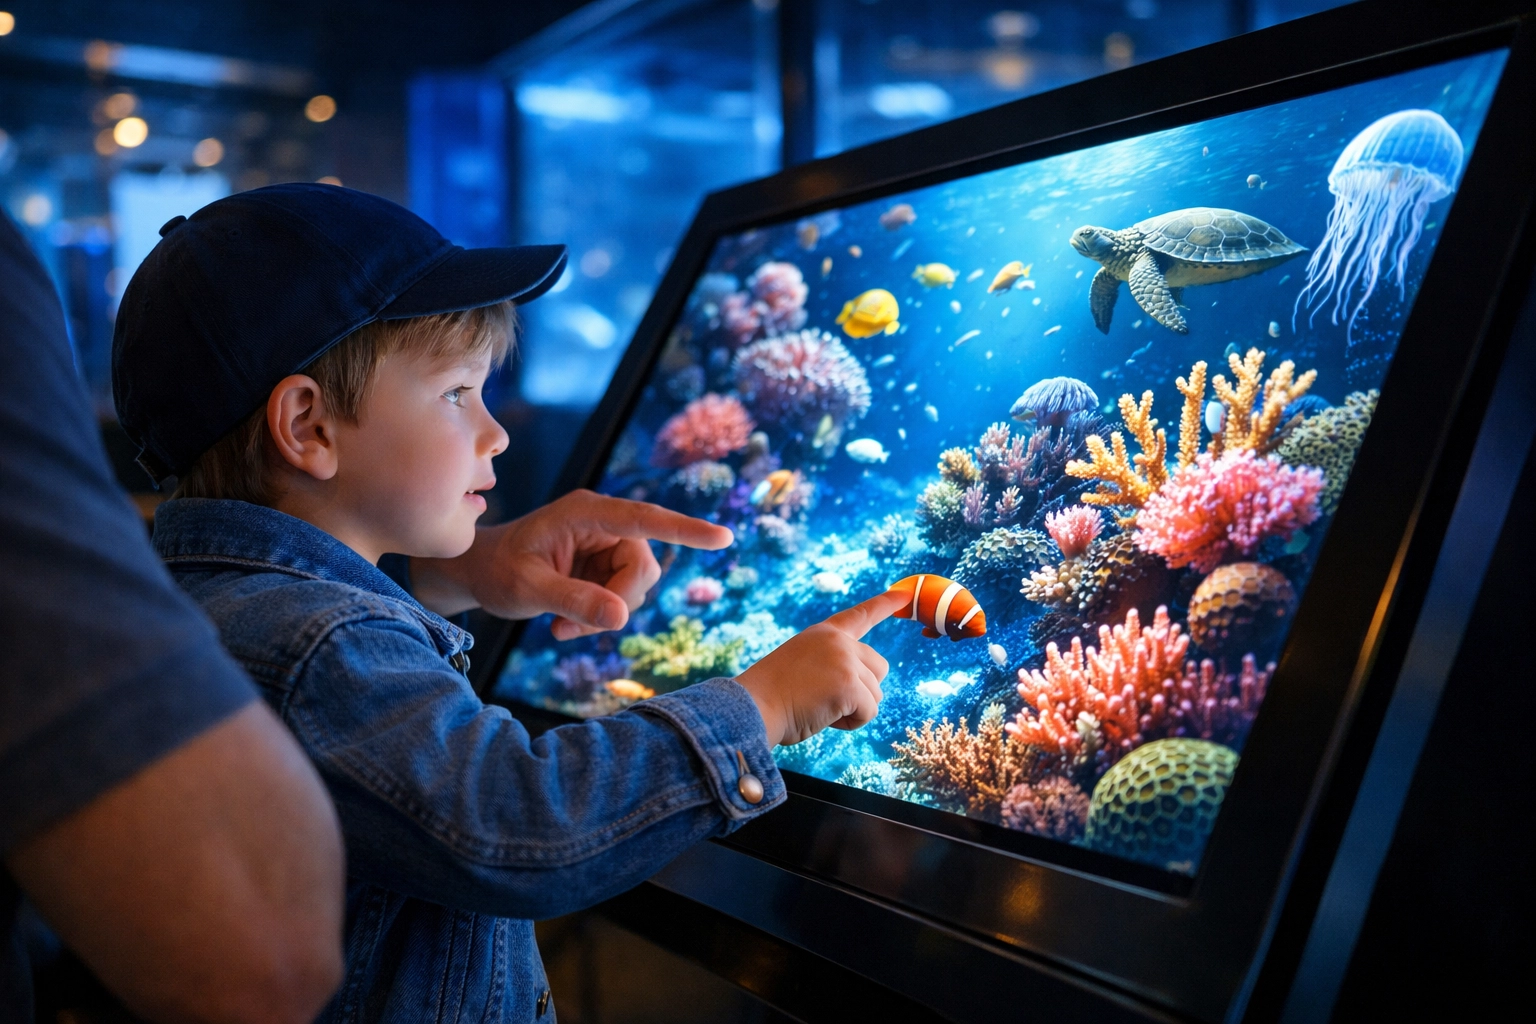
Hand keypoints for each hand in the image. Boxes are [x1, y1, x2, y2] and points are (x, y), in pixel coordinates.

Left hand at [411, 489, 732, 638]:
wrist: (478, 573)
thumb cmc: (497, 571)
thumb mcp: (528, 589)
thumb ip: (574, 600)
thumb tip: (621, 617)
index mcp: (586, 512)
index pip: (645, 520)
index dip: (685, 529)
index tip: (723, 538)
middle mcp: (603, 523)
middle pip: (642, 566)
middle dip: (618, 602)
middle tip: (574, 628)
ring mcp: (606, 544)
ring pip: (637, 586)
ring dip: (607, 613)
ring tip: (563, 626)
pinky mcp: (604, 565)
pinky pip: (623, 596)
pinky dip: (600, 616)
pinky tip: (566, 624)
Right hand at [736, 588, 907, 746]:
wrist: (752, 707)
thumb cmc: (772, 696)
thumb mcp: (803, 665)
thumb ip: (832, 665)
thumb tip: (863, 689)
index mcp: (824, 634)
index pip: (860, 615)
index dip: (884, 605)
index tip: (904, 594)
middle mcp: (839, 642)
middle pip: (879, 668)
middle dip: (862, 690)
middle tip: (826, 699)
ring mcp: (845, 662)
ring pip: (875, 694)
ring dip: (853, 710)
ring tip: (819, 708)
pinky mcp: (849, 686)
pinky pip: (869, 712)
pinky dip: (851, 723)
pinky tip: (825, 718)